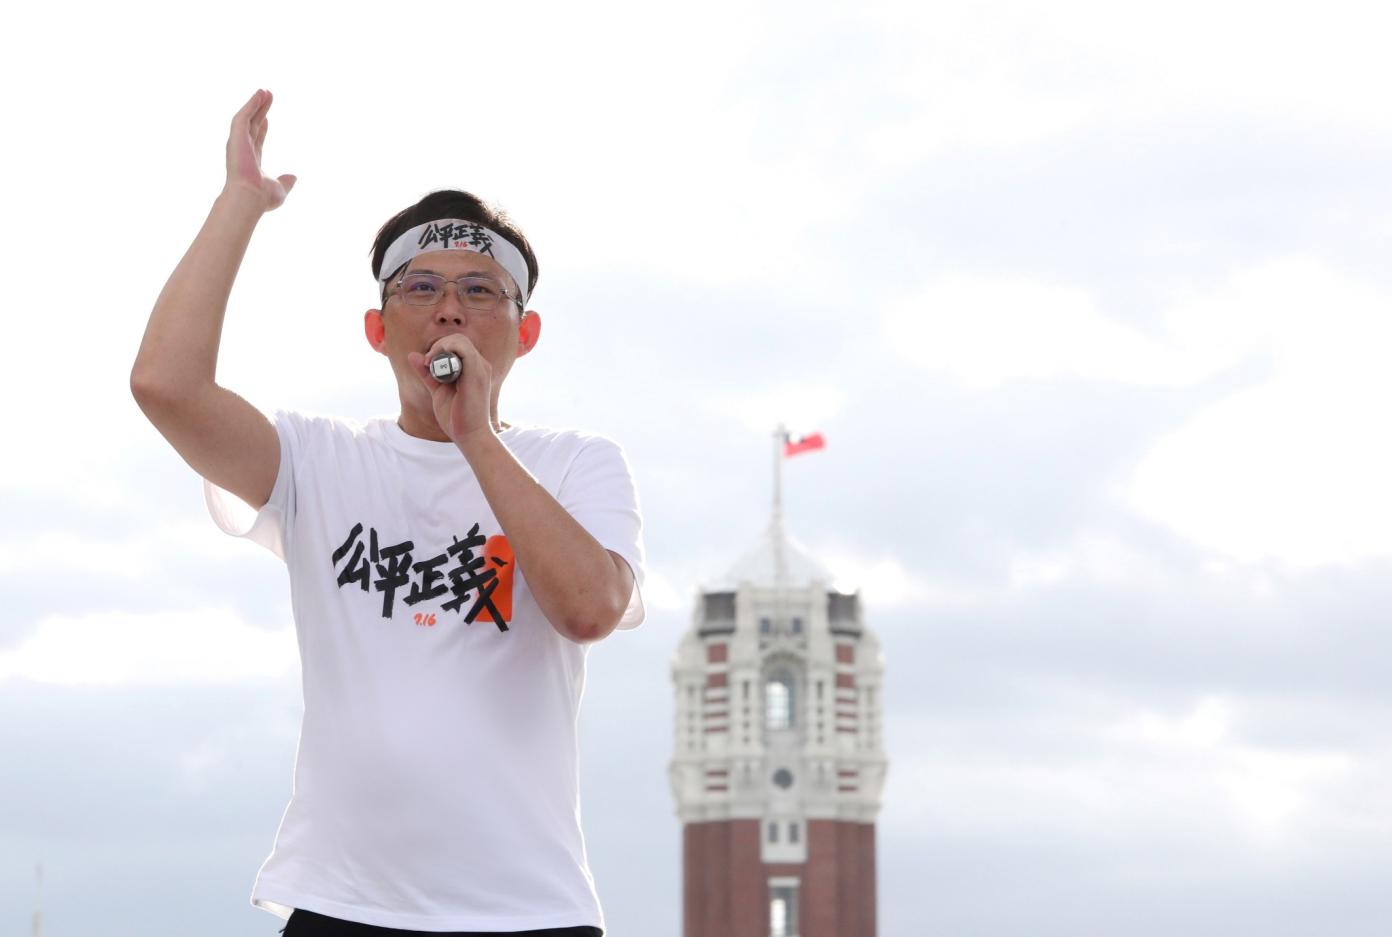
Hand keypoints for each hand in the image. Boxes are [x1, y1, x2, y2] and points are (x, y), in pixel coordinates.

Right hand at [224, 89, 296, 211]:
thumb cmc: (262, 197)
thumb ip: (286, 181)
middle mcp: (242, 149)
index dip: (261, 127)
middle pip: (252, 124)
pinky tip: (259, 95)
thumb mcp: (280, 188)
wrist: (250, 197)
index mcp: (251, 160)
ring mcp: (237, 142)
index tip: (267, 117)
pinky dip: (250, 105)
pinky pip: (243, 116)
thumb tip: (294, 177)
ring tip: (264, 91)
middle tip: (267, 96)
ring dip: (254, 104)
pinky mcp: (236, 136)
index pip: (256, 139)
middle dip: (259, 110)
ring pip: (246, 117)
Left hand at [408, 335, 496, 448]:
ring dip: (440, 346)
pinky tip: (434, 361)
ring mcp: (481, 368)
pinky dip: (446, 349)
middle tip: (426, 362)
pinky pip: (463, 349)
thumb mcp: (438, 390)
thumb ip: (427, 374)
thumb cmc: (457, 417)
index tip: (426, 364)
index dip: (439, 348)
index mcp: (474, 368)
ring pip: (460, 340)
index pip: (458, 344)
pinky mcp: (477, 374)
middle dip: (438, 345)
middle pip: (458, 339)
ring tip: (429, 362)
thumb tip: (412, 355)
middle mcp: (481, 365)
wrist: (470, 435)